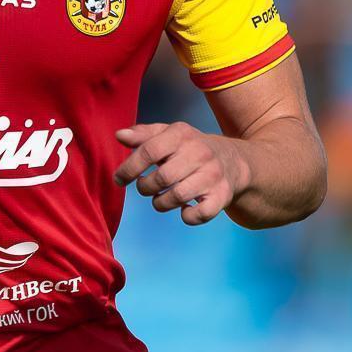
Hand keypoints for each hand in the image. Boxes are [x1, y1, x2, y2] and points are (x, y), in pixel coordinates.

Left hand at [113, 121, 251, 225]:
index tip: (119, 179)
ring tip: (159, 198)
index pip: (150, 150)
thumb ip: (142, 135)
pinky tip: (183, 209)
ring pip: (177, 197)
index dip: (129, 168)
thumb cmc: (190, 148)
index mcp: (182, 134)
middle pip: (162, 178)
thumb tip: (119, 135)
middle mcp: (200, 153)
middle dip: (145, 188)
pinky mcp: (221, 196)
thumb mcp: (168, 135)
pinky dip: (186, 216)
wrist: (233, 161)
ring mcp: (212, 175)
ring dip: (161, 203)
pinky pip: (199, 214)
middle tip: (144, 187)